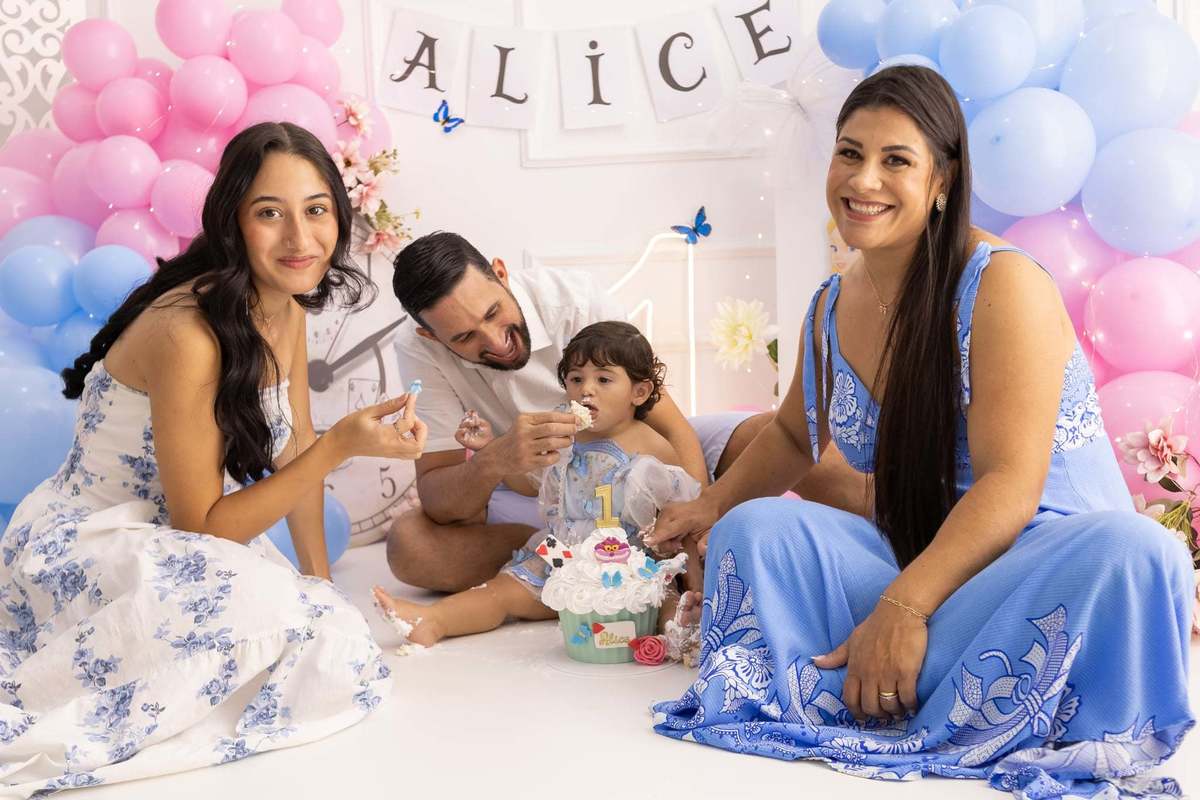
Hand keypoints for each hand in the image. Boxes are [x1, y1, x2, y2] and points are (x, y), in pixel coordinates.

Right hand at [328, 394, 426, 461]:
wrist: (339, 445)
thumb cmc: (349, 428)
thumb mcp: (368, 412)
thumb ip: (390, 405)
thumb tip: (406, 397)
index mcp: (384, 436)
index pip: (408, 423)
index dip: (412, 407)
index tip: (410, 396)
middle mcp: (390, 447)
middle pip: (419, 445)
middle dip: (421, 428)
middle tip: (410, 415)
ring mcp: (391, 453)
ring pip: (416, 451)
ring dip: (418, 436)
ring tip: (407, 423)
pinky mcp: (390, 454)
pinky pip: (409, 452)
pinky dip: (413, 440)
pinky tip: (403, 429)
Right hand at [454, 410, 493, 450]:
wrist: (487, 443)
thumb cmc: (486, 434)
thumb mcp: (485, 424)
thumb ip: (479, 419)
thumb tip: (473, 416)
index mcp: (472, 422)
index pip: (468, 415)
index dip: (469, 413)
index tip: (472, 412)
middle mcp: (467, 426)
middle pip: (464, 419)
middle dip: (468, 419)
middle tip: (474, 421)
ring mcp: (464, 432)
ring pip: (460, 425)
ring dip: (466, 424)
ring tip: (472, 424)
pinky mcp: (462, 439)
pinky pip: (457, 434)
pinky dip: (460, 431)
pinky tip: (466, 430)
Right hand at [474, 411, 575, 475]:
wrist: (496, 457)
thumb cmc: (515, 439)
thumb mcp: (523, 424)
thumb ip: (541, 422)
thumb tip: (567, 421)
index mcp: (524, 420)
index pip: (549, 416)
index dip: (565, 418)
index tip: (576, 419)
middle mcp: (523, 433)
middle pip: (551, 428)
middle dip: (568, 428)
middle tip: (576, 429)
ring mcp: (525, 448)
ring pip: (551, 443)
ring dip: (565, 442)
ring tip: (568, 441)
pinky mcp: (527, 462)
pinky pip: (548, 458)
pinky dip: (556, 455)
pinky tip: (555, 453)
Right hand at [643, 493, 719, 555]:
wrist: (706, 505)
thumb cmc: (708, 521)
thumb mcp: (711, 533)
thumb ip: (706, 542)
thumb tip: (702, 550)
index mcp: (685, 519)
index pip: (668, 530)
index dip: (658, 537)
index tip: (647, 543)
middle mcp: (672, 512)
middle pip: (659, 532)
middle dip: (665, 543)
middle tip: (679, 544)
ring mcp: (666, 509)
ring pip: (656, 530)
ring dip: (664, 538)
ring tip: (678, 537)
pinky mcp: (663, 510)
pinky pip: (657, 526)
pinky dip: (663, 532)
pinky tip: (673, 531)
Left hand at [811, 599, 927, 721]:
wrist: (899, 612)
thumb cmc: (875, 625)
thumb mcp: (852, 640)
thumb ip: (836, 655)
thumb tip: (816, 662)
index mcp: (855, 667)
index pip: (850, 698)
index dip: (856, 712)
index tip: (862, 719)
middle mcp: (869, 674)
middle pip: (870, 707)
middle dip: (877, 715)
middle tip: (884, 716)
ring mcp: (887, 674)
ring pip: (888, 706)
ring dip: (894, 713)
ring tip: (900, 712)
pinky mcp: (906, 672)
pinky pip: (907, 698)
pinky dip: (910, 706)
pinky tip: (912, 706)